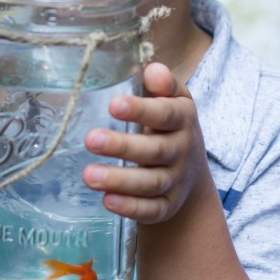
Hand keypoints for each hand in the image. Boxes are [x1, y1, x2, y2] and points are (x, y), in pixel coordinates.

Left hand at [82, 62, 211, 224]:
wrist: (190, 172)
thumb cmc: (169, 125)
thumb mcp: (172, 100)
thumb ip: (161, 83)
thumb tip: (151, 69)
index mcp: (183, 118)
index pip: (166, 114)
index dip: (142, 110)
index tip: (114, 104)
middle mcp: (182, 151)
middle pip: (155, 150)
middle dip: (122, 146)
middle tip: (91, 140)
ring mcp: (176, 181)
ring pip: (150, 183)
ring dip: (119, 180)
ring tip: (89, 175)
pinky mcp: (168, 206)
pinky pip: (151, 210)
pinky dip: (130, 207)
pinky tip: (107, 200)